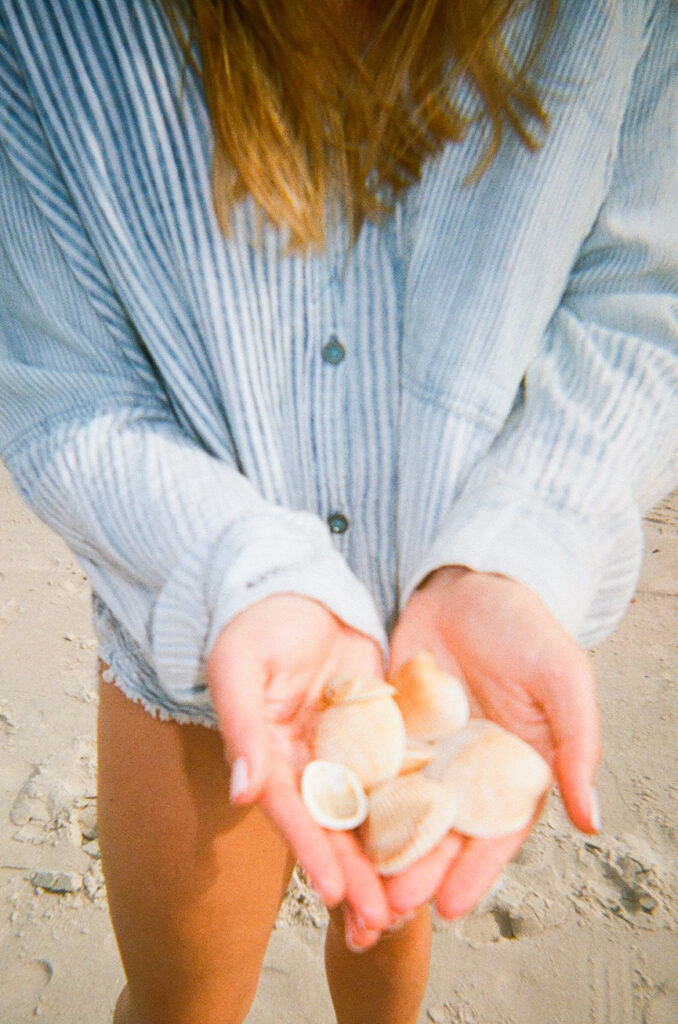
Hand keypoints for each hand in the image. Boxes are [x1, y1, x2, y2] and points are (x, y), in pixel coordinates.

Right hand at [205, 594, 390, 942]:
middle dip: (355, 875)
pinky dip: (415, 805)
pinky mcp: (384, 728)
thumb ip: (241, 729)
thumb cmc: (254, 625)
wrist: (295, 588)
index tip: (333, 894)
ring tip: (410, 907)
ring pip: (370, 811)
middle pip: (334, 826)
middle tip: (379, 925)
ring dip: (386, 857)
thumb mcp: (238, 669)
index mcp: (271, 756)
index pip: (293, 811)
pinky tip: (441, 837)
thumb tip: (244, 795)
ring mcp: (349, 748)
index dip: (311, 850)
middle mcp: (310, 763)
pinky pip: (401, 770)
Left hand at [383, 567, 600, 919]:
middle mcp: (464, 770)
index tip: (451, 909)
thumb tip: (593, 819)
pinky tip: (329, 823)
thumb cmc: (525, 627)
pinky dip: (351, 796)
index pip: (495, 832)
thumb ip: (577, 744)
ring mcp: (422, 750)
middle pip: (440, 832)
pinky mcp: (384, 726)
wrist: (467, 581)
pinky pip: (366, 767)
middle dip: (417, 871)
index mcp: (512, 769)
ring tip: (355, 883)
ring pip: (398, 810)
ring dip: (380, 847)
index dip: (476, 871)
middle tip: (388, 910)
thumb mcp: (562, 678)